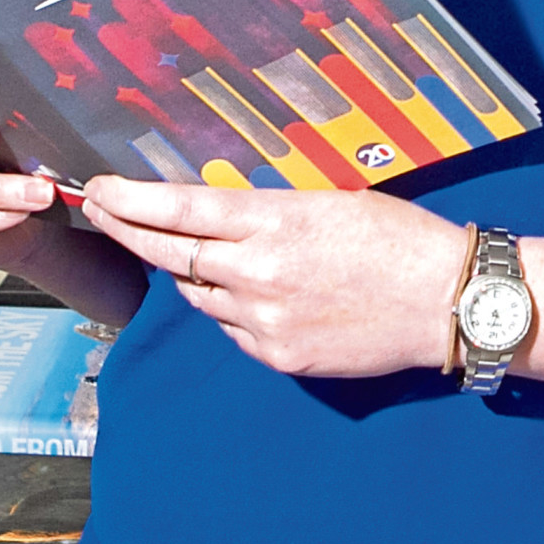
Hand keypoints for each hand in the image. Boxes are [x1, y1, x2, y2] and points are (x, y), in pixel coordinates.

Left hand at [78, 175, 471, 378]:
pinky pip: (231, 328)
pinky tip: (256, 294)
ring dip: (191, 271)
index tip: (97, 188)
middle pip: (169, 253)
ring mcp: (263, 320)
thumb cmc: (400, 238)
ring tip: (197, 252)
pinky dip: (231, 308)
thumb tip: (218, 217)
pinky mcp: (277, 355)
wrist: (446, 301)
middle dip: (127, 229)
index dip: (130, 200)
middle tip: (99, 211)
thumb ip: (269, 211)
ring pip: (199, 294)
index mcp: (275, 222)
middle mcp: (258, 273)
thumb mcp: (333, 200)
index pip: (179, 209)